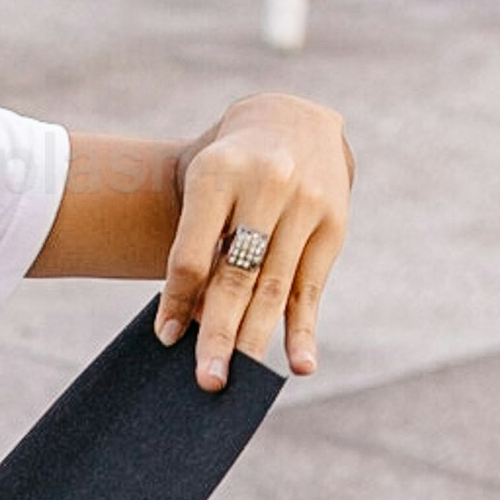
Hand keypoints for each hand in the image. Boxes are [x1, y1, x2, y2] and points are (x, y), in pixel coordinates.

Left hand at [155, 95, 352, 388]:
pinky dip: (303, 330)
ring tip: (236, 380)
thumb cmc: (230, 168)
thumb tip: (191, 324)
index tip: (166, 338)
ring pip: (274, 287)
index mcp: (218, 172)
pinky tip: (300, 365)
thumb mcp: (203, 187)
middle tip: (206, 379)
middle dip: (219, 332)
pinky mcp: (334, 225)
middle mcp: (266, 184)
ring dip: (255, 340)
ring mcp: (305, 204)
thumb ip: (196, 246)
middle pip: (236, 274)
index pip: (193, 251)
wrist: (292, 120)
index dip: (178, 298)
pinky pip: (311, 287)